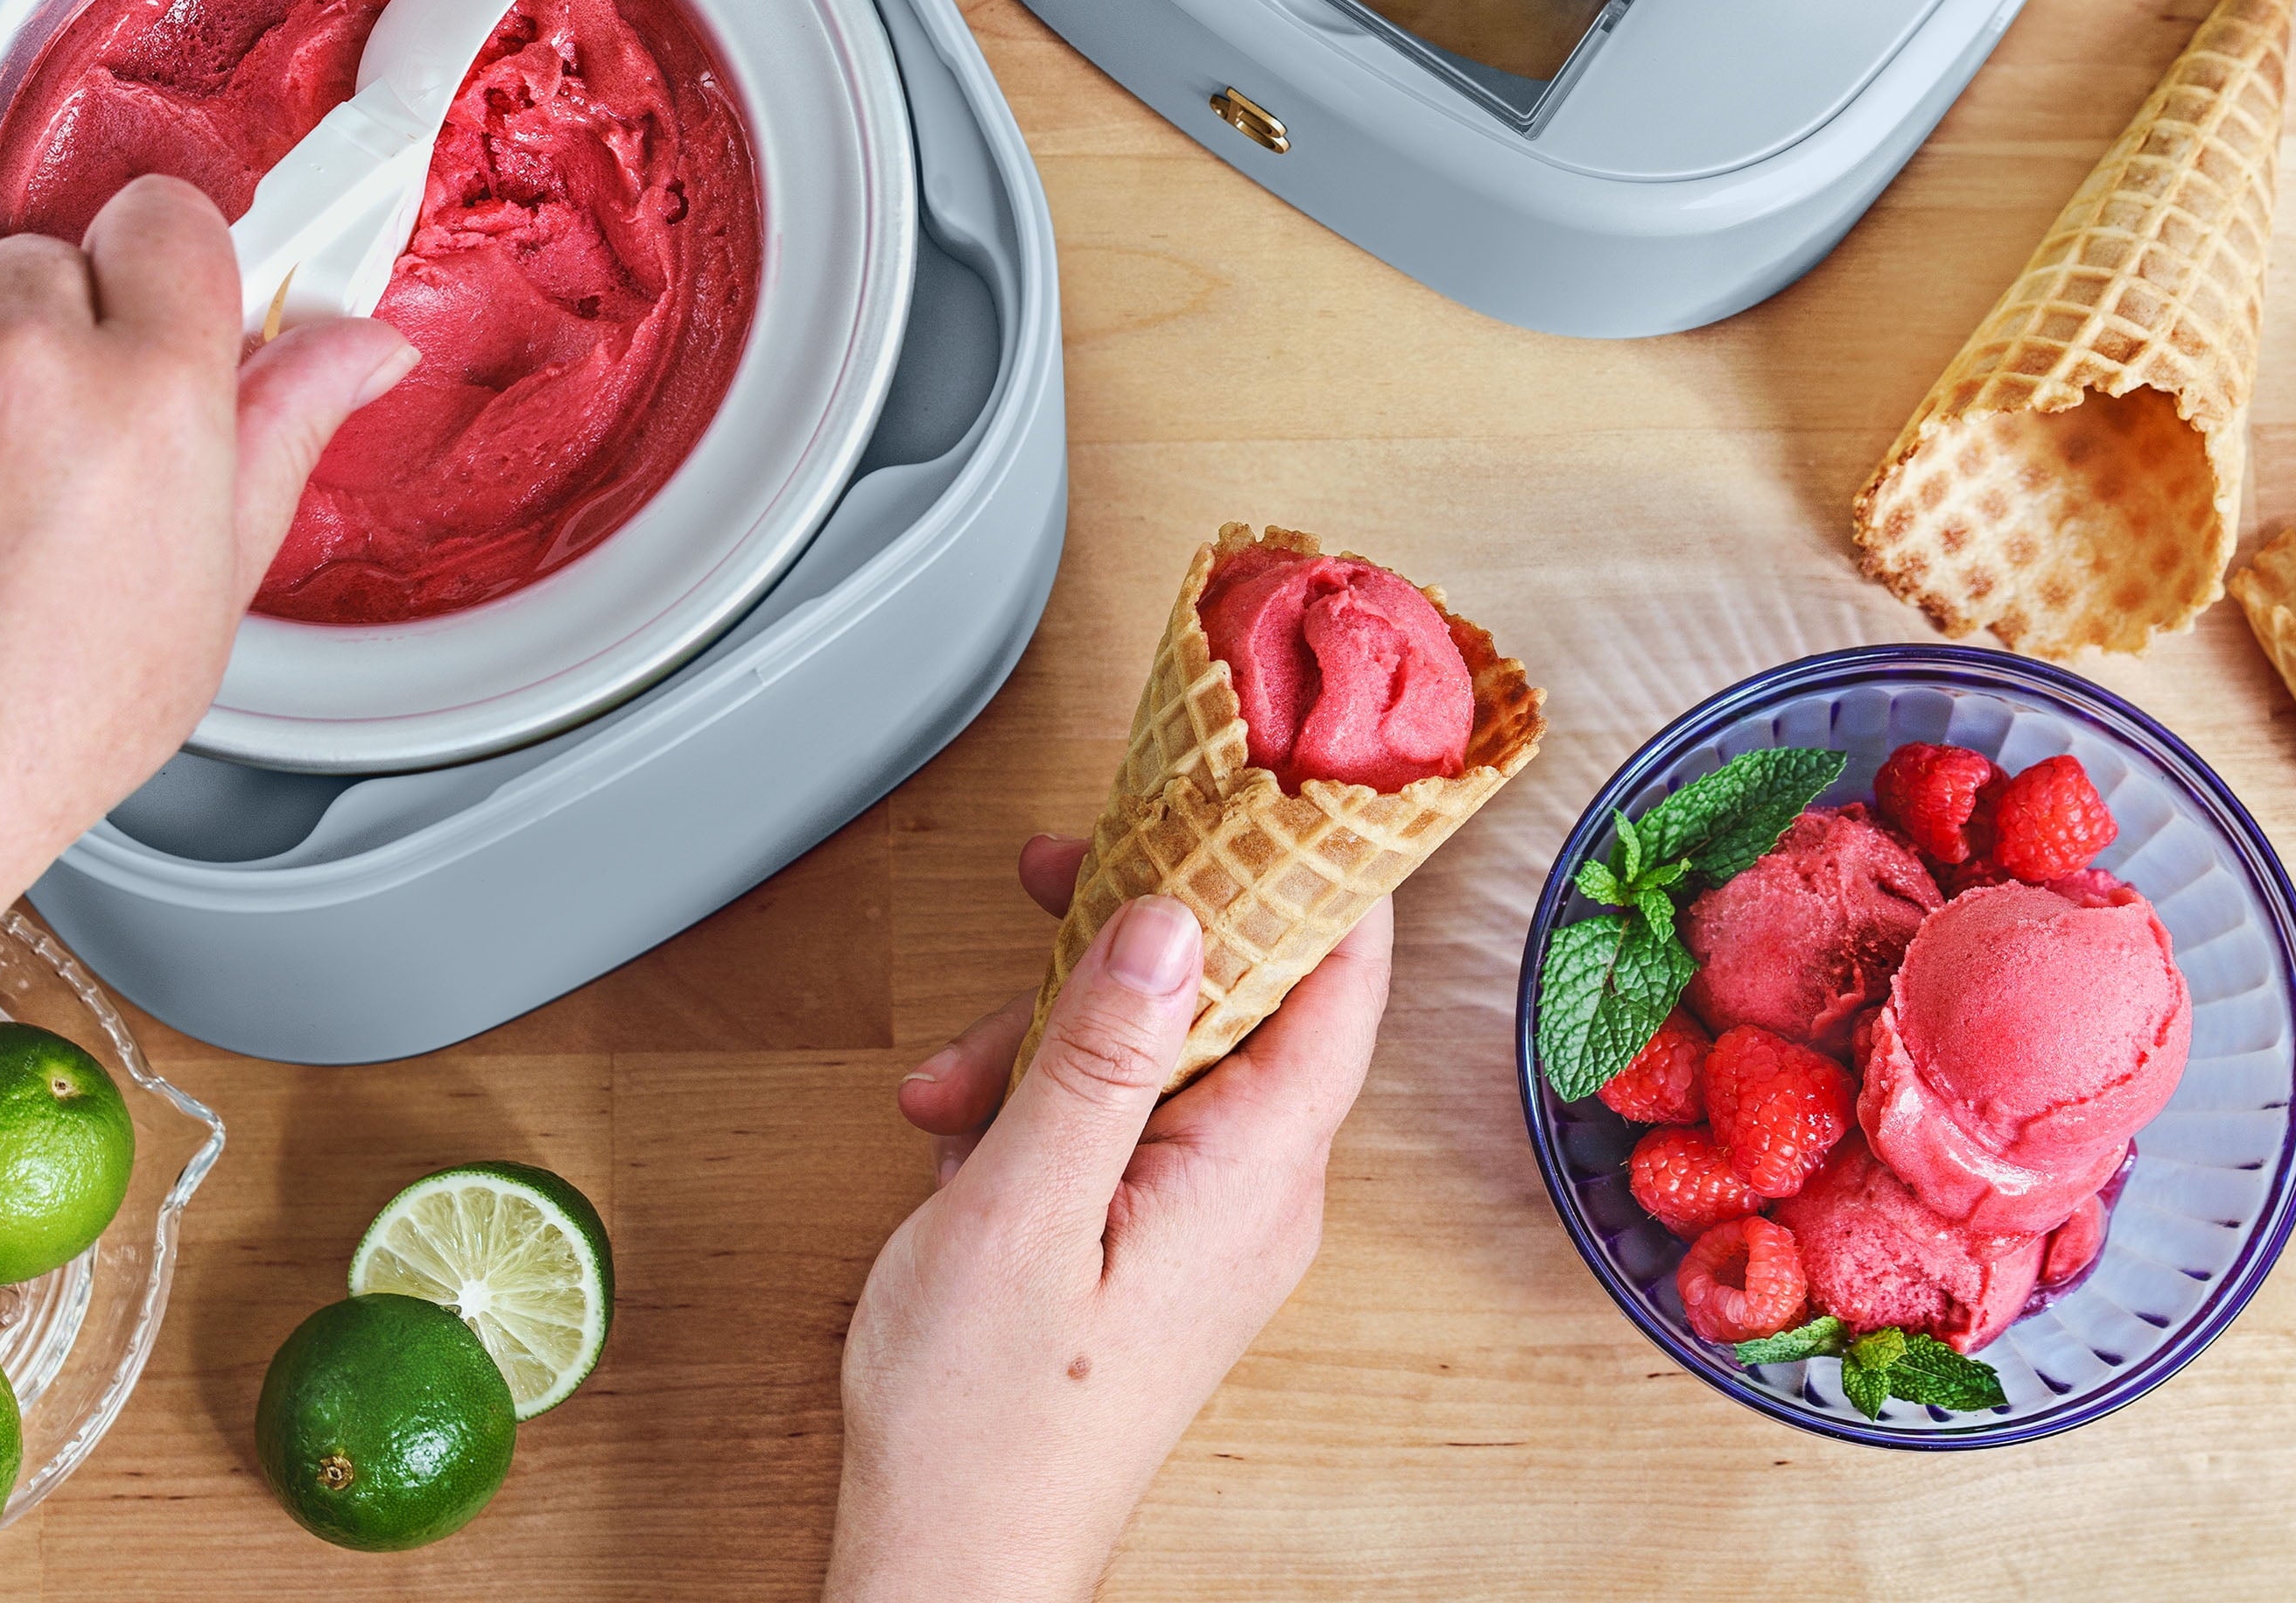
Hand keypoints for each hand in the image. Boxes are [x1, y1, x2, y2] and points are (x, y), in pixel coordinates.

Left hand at [0, 177, 412, 1169]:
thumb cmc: (28, 732)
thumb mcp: (211, 589)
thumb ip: (285, 430)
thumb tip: (361, 349)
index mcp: (149, 399)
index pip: (170, 219)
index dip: (167, 266)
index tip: (161, 304)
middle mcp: (15, 362)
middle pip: (45, 265)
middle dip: (51, 338)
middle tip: (52, 455)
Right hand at [823, 837, 1391, 1602]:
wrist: (952, 1564)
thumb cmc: (984, 1422)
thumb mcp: (1022, 1206)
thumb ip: (1099, 1052)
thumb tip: (1172, 916)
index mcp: (1255, 1170)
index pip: (1343, 977)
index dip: (1324, 863)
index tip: (1284, 772)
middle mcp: (1259, 1184)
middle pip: (1237, 988)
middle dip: (1135, 927)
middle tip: (1053, 873)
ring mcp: (1212, 1209)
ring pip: (1164, 1041)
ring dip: (1056, 1030)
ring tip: (955, 1084)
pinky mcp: (1162, 1228)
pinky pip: (1132, 1107)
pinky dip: (1047, 1094)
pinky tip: (965, 1129)